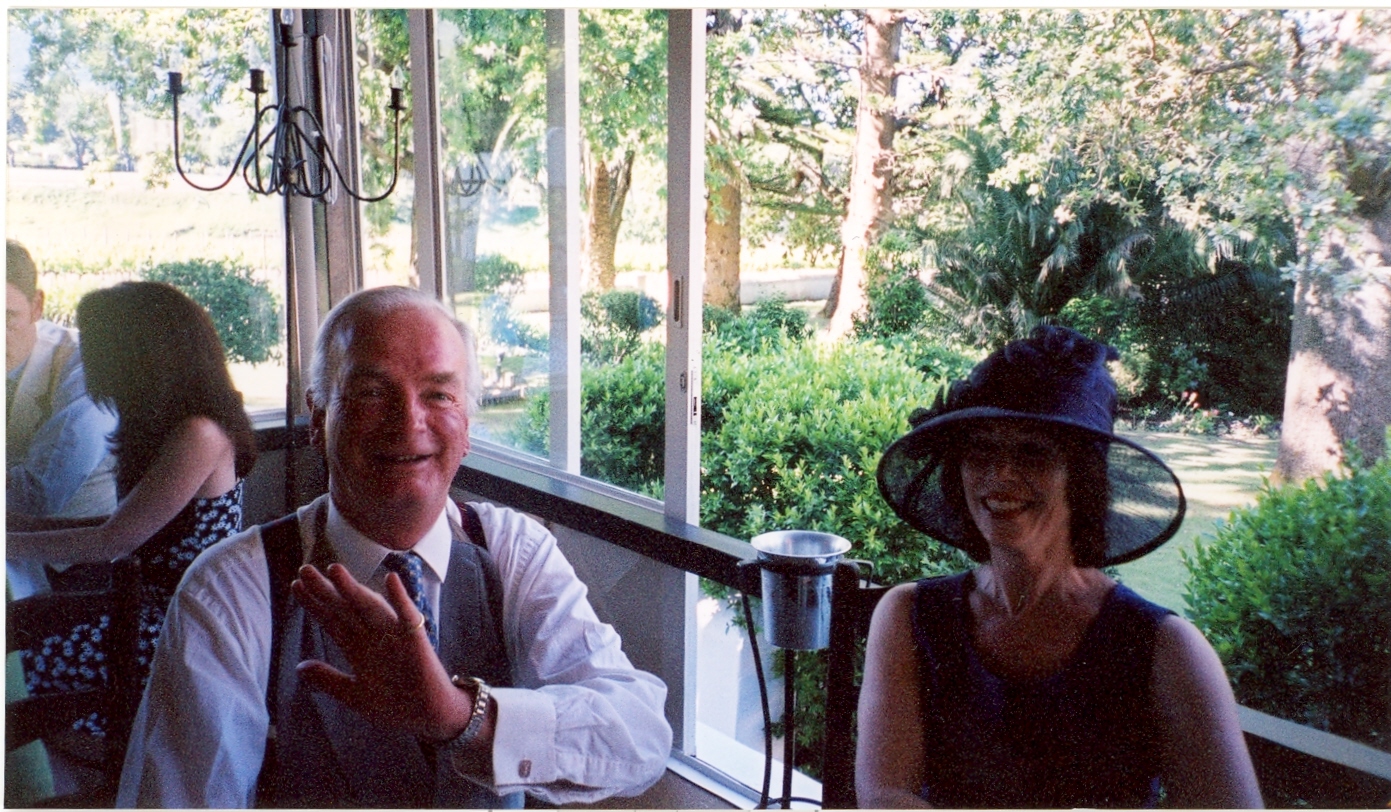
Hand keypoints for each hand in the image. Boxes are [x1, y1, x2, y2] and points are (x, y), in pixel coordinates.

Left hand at [291, 563, 472, 741]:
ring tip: (334, 570)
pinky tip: (391, 581)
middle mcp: (374, 636)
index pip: (332, 620)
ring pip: (370, 607)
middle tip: (304, 569)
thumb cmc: (396, 704)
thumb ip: (329, 679)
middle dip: (325, 590)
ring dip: (353, 589)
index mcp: (358, 647)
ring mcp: (394, 635)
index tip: (295, 585)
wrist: (430, 718)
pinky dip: (401, 598)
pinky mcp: (416, 640)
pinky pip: (408, 616)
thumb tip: (299, 667)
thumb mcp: (355, 694)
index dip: (314, 604)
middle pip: (345, 608)